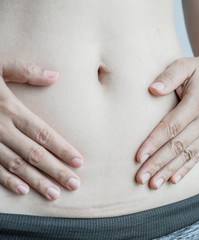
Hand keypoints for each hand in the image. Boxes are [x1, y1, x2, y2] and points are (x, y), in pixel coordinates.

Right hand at [0, 55, 83, 199]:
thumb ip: (25, 70)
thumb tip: (54, 75)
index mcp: (10, 108)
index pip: (43, 134)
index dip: (62, 149)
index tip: (79, 162)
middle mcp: (1, 127)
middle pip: (34, 154)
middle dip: (56, 171)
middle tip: (74, 184)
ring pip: (15, 165)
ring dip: (35, 181)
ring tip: (54, 193)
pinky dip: (6, 181)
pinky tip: (22, 190)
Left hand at [135, 54, 198, 188]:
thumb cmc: (198, 70)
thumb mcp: (184, 65)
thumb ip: (168, 76)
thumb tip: (153, 90)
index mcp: (198, 102)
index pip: (172, 127)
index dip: (154, 142)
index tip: (139, 157)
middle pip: (178, 145)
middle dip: (157, 163)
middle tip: (140, 177)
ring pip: (187, 154)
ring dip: (169, 170)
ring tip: (153, 184)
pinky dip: (186, 168)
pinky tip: (173, 179)